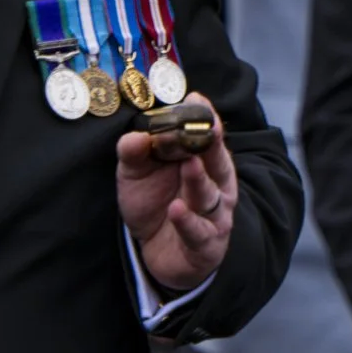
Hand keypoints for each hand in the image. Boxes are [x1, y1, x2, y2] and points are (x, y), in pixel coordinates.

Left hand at [115, 97, 236, 294]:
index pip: (208, 136)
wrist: (157, 252)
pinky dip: (188, 221)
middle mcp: (216, 185)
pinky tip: (176, 209)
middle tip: (207, 126)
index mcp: (204, 161)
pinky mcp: (206, 245)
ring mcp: (214, 216)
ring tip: (189, 164)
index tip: (196, 100)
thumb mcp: (136, 174)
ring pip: (209, 195)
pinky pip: (198, 231)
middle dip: (212, 143)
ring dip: (199, 180)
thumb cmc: (154, 204)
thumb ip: (134, 154)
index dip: (204, 118)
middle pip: (217, 162)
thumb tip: (135, 136)